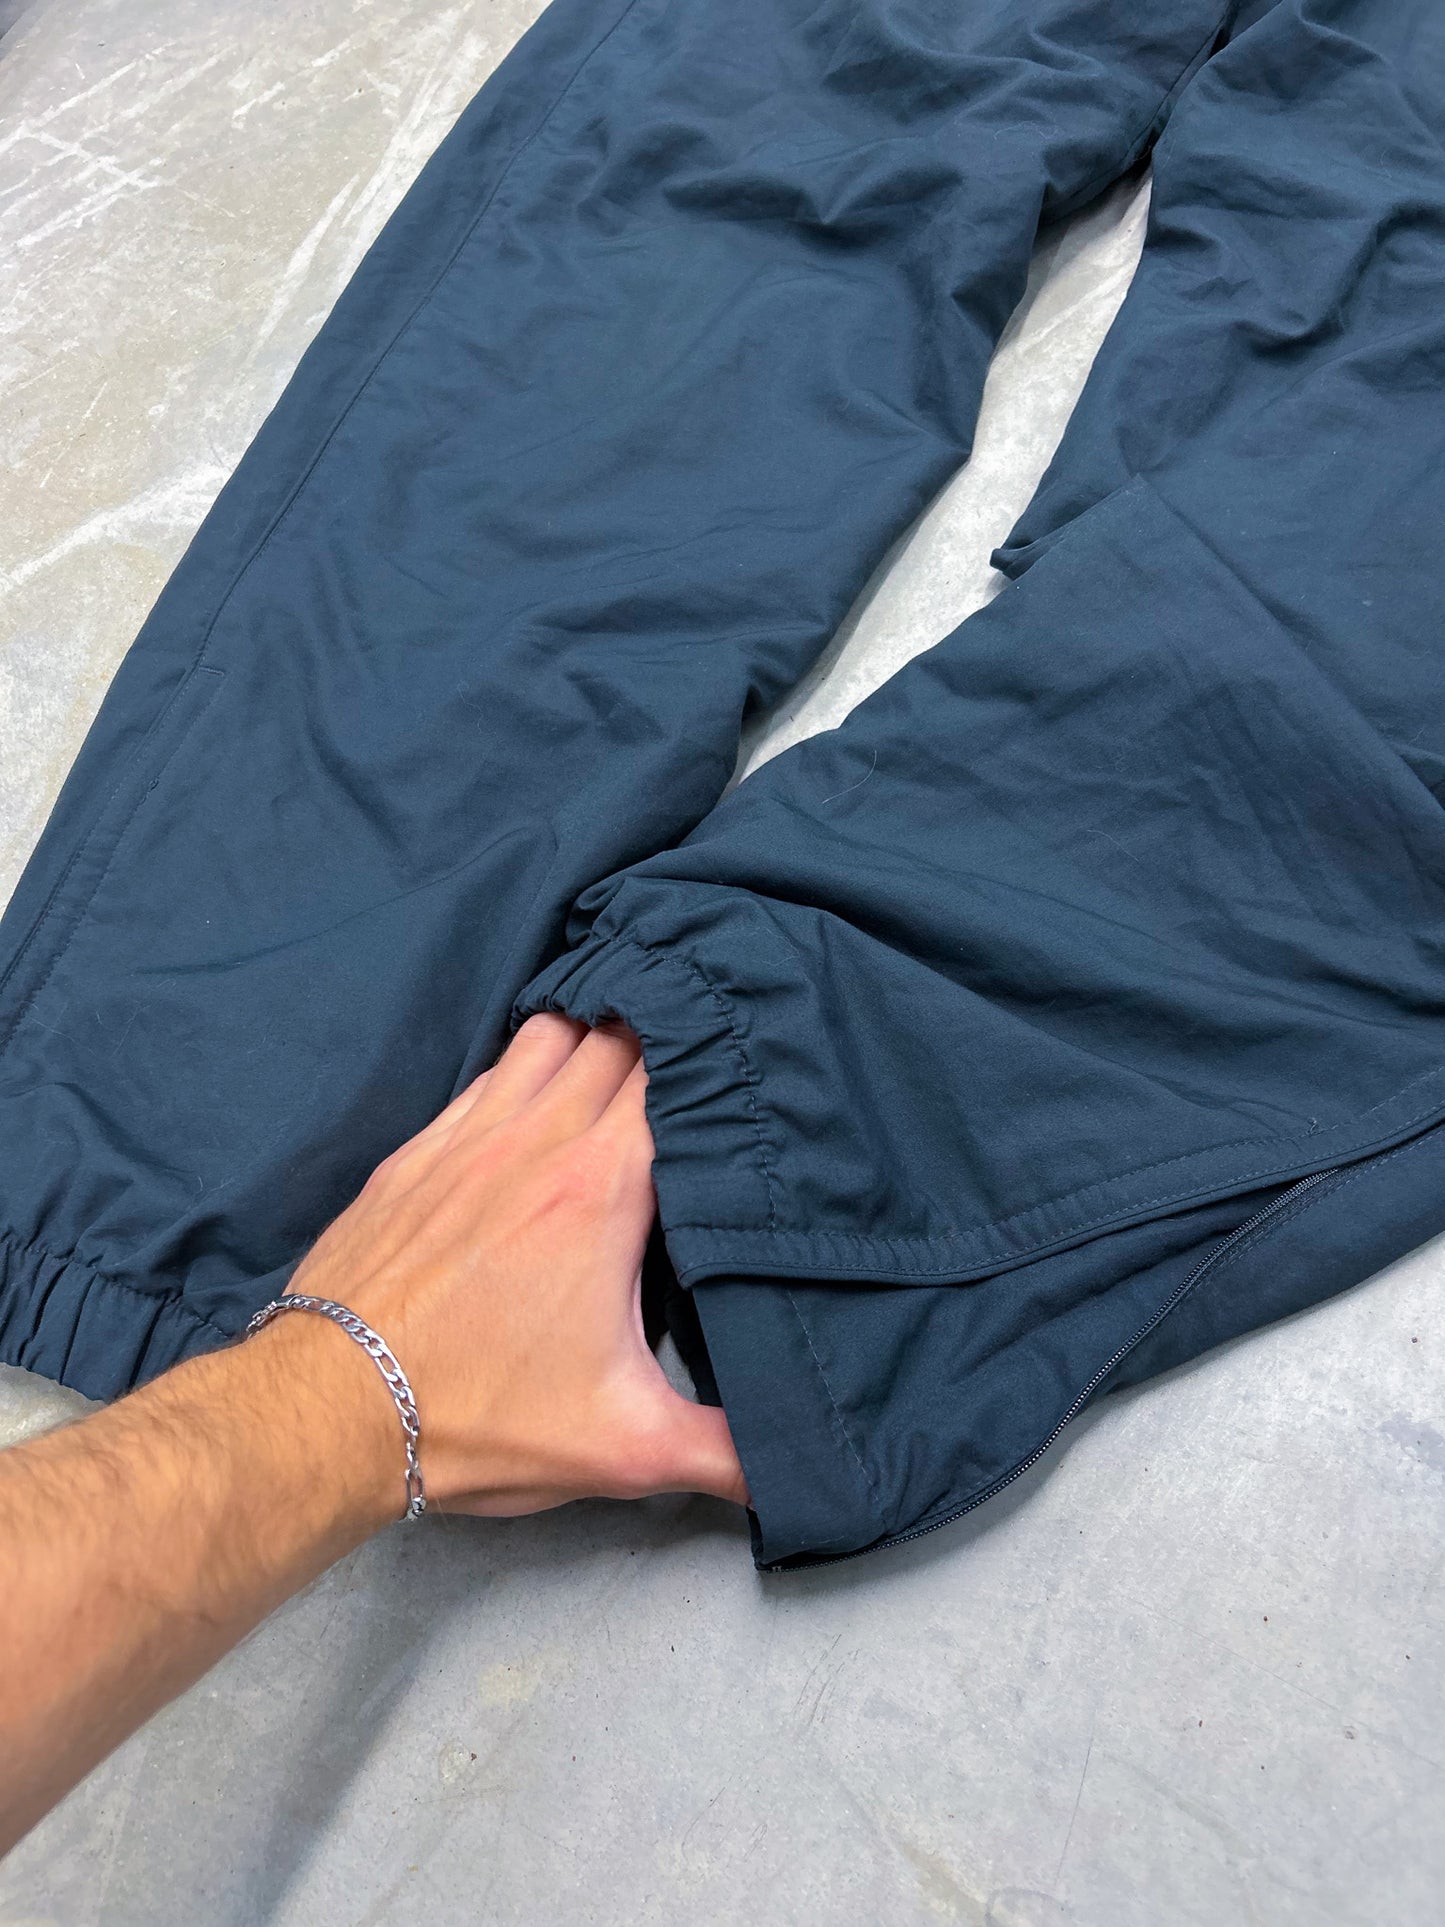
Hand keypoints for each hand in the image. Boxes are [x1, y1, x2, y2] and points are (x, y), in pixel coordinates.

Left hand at [284, 1013, 746, 1515]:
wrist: (330, 1410)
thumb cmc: (475, 1419)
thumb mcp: (622, 1448)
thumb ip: (726, 1453)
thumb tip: (798, 1470)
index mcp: (600, 1190)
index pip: (674, 1078)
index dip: (716, 1064)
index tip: (748, 1070)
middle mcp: (535, 1141)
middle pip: (616, 1038)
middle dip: (663, 1035)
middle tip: (701, 1053)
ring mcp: (467, 1138)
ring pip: (546, 1037)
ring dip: (589, 1033)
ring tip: (625, 1050)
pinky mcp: (415, 1154)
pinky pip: (484, 1074)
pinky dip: (521, 1064)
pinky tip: (536, 1088)